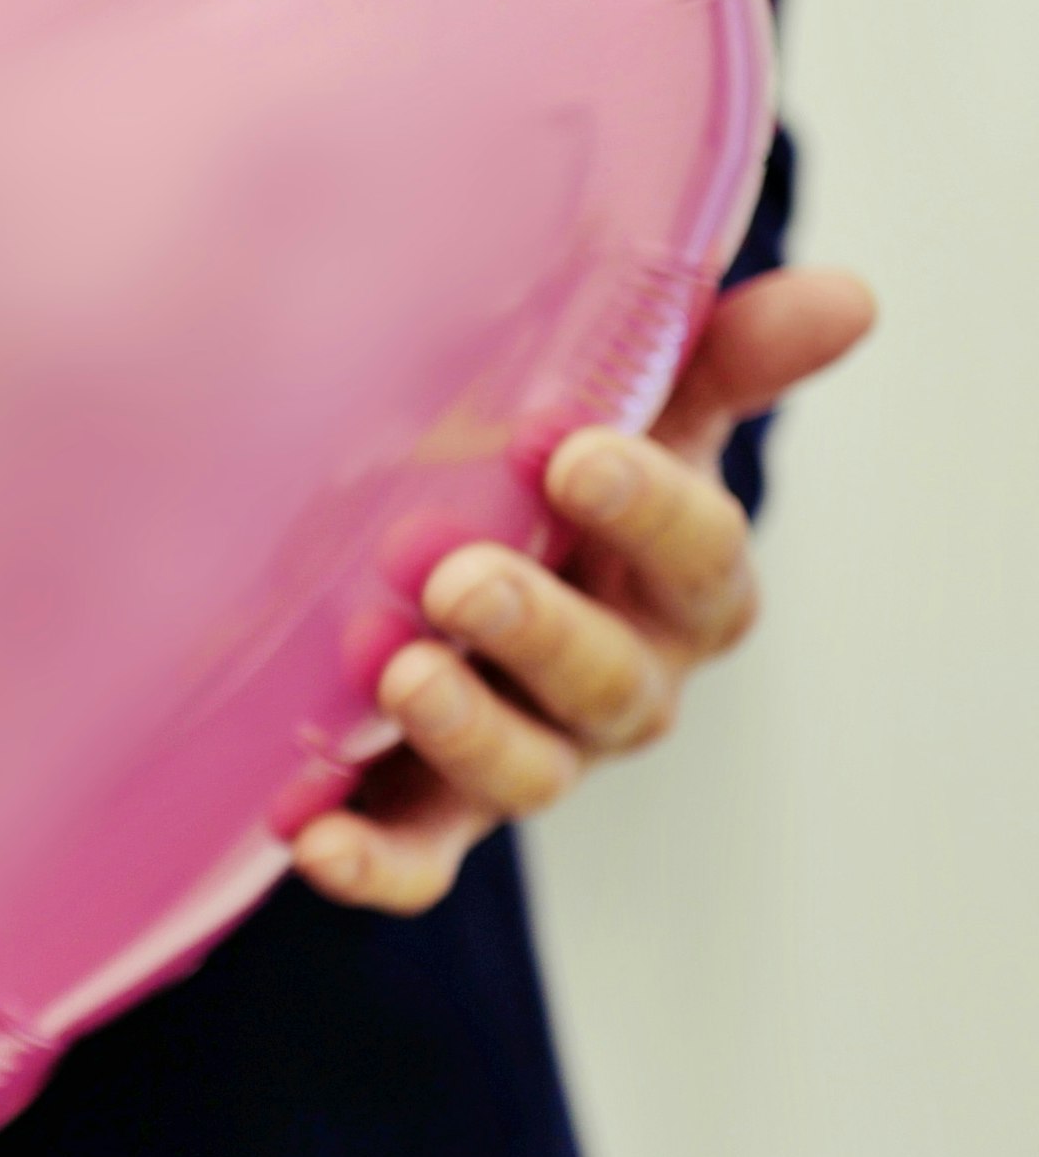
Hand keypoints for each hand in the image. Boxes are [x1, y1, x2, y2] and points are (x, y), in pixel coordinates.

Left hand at [290, 266, 878, 914]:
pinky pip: (418, 853)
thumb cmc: (566, 481)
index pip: (697, 554)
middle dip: (539, 629)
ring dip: (464, 729)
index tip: (574, 451)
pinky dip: (373, 860)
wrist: (470, 561)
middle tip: (460, 579)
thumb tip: (846, 297)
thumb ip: (727, 356)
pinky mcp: (436, 810)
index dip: (646, 508)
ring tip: (401, 671)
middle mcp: (619, 679)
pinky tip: (310, 836)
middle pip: (607, 677)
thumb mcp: (647, 405)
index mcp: (680, 583)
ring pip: (524, 771)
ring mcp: (533, 751)